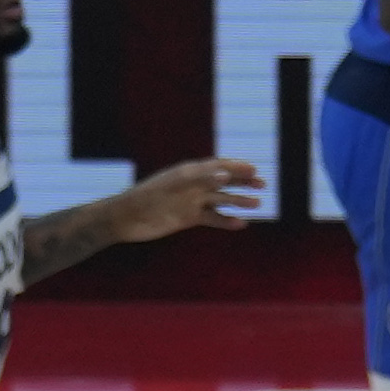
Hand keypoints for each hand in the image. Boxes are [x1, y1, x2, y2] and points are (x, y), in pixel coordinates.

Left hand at [88, 154, 265, 249]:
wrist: (126, 219)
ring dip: (238, 201)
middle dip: (243, 182)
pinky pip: (211, 219)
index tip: (254, 169)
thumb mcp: (175, 186)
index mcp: (189, 172)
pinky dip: (226, 222)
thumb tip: (226, 175)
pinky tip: (241, 225)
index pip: (218, 166)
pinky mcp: (187, 218)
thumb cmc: (147, 198)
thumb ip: (201, 179)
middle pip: (224, 181)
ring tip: (257, 204)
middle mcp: (193, 185)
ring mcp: (191, 202)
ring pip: (220, 200)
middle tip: (263, 185)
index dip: (237, 166)